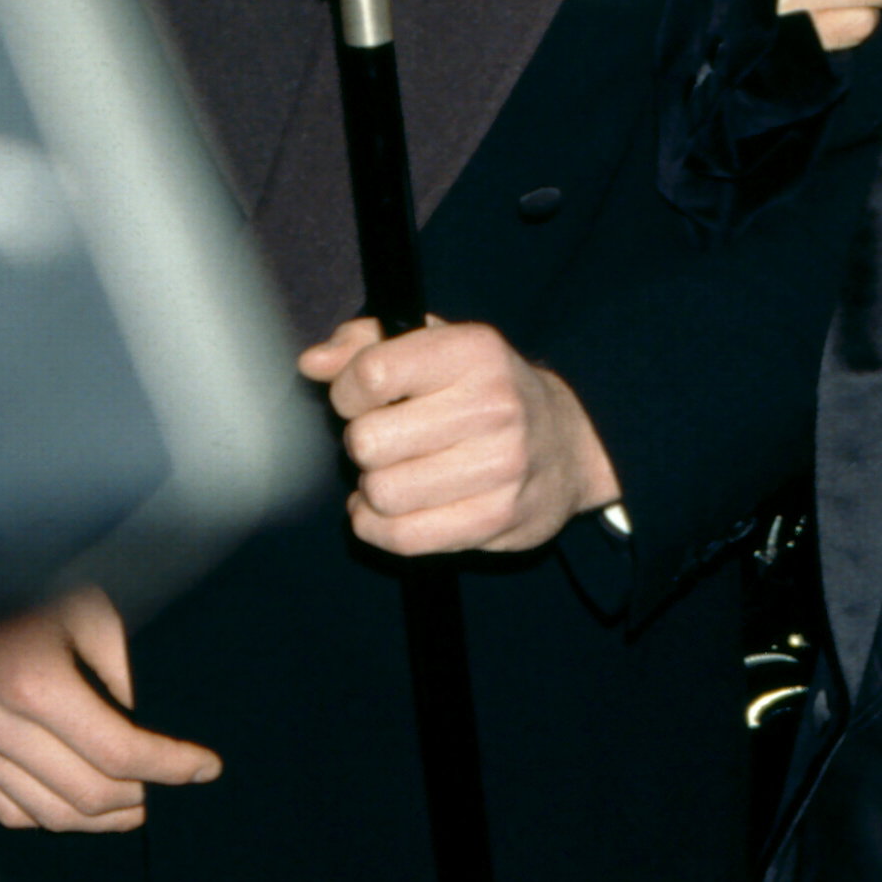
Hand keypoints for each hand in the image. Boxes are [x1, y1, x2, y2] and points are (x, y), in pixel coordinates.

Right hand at [0, 585, 220, 832]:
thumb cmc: (24, 582)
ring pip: (46, 814)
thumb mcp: (88, 609)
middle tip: (173, 787)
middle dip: (141, 798)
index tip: (206, 767)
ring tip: (136, 808)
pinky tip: (81, 806)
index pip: (119, 753)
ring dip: (101, 821)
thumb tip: (149, 723)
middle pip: (86, 794)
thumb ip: (123, 669)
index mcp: (35, 686)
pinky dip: (51, 816)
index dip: (171, 766)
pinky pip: (7, 808)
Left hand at [301, 317, 622, 556]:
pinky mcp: (496, 519)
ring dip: (373, 488)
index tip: (360, 399)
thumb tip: (313, 364)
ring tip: (394, 473)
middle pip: (368, 441)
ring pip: (380, 493)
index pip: (372, 375)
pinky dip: (377, 526)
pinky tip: (389, 509)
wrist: (568, 443)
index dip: (347, 392)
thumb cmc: (488, 390)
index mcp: (474, 351)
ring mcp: (499, 467)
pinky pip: (402, 537)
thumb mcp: (438, 346)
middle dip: (362, 444)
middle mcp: (492, 406)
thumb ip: (368, 344)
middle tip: (385, 440)